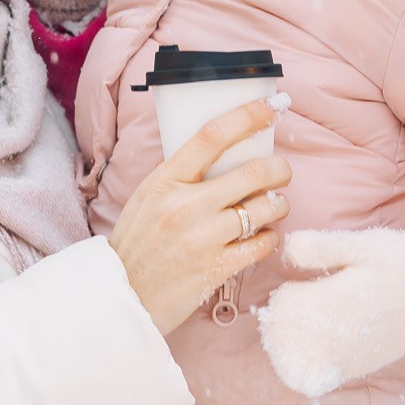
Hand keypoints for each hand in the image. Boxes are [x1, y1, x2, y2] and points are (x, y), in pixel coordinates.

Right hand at [107, 100, 291, 334]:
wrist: (122, 296)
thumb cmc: (137, 243)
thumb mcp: (148, 197)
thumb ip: (180, 175)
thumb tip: (219, 150)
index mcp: (165, 181)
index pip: (212, 136)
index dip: (247, 116)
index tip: (271, 108)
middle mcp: (186, 206)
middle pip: (253, 173)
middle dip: (280, 168)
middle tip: (282, 171)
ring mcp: (203, 238)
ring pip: (265, 208)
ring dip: (279, 204)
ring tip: (274, 205)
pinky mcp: (216, 269)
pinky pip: (263, 244)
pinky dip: (271, 236)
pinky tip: (263, 235)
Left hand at [257, 229, 404, 397]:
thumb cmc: (397, 261)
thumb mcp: (360, 245)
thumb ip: (321, 247)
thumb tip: (285, 247)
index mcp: (332, 300)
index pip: (283, 311)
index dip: (281, 302)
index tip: (292, 290)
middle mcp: (337, 335)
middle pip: (285, 342)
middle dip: (281, 329)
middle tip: (291, 312)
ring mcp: (349, 356)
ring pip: (300, 364)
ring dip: (293, 349)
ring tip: (305, 329)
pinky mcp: (361, 367)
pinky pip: (323, 375)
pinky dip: (312, 364)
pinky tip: (319, 346)